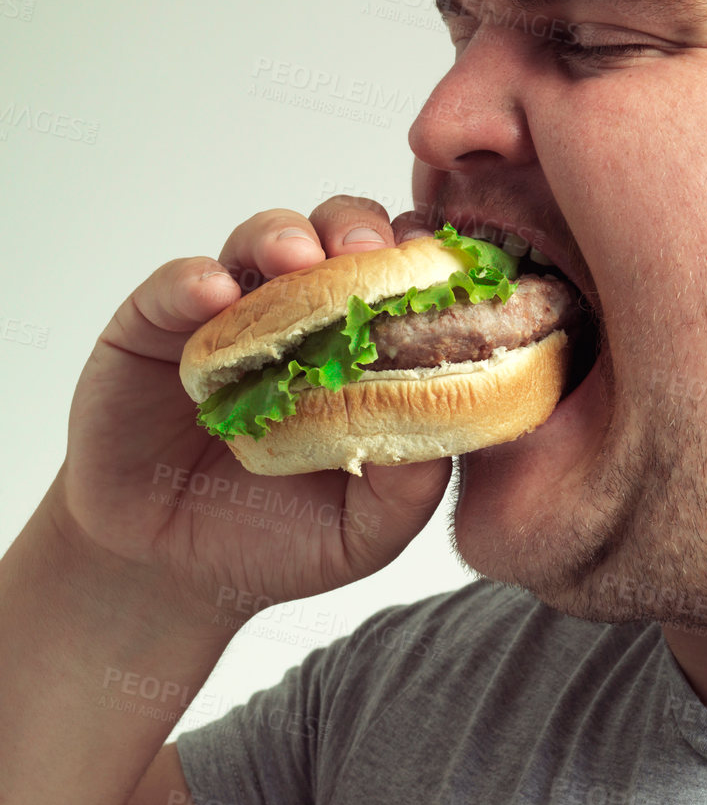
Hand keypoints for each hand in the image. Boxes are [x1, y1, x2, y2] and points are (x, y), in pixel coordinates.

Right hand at [51, 198, 444, 634]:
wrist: (175, 575)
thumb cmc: (283, 541)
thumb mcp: (364, 532)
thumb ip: (411, 486)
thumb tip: (454, 428)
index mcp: (365, 345)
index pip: (404, 275)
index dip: (424, 259)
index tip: (444, 265)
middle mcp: (303, 313)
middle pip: (339, 235)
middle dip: (359, 229)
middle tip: (369, 250)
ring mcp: (230, 313)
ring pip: (262, 242)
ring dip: (285, 238)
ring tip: (298, 260)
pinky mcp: (153, 328)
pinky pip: (173, 287)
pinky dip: (193, 280)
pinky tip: (212, 294)